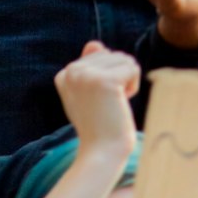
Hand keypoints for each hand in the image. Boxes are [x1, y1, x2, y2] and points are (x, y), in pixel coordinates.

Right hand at [54, 42, 137, 162]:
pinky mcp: (105, 80)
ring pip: (124, 59)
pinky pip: (133, 68)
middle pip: (113, 55)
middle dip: (118, 78)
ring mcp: (86, 75)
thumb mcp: (88, 94)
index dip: (106, 79)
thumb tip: (93, 44)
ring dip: (127, 82)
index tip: (96, 103)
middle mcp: (71, 71)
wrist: (102, 153)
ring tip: (113, 104)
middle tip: (107, 104)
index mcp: (64, 74)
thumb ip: (89, 67)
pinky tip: (121, 103)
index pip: (99, 55)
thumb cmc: (98, 126)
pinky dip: (133, 86)